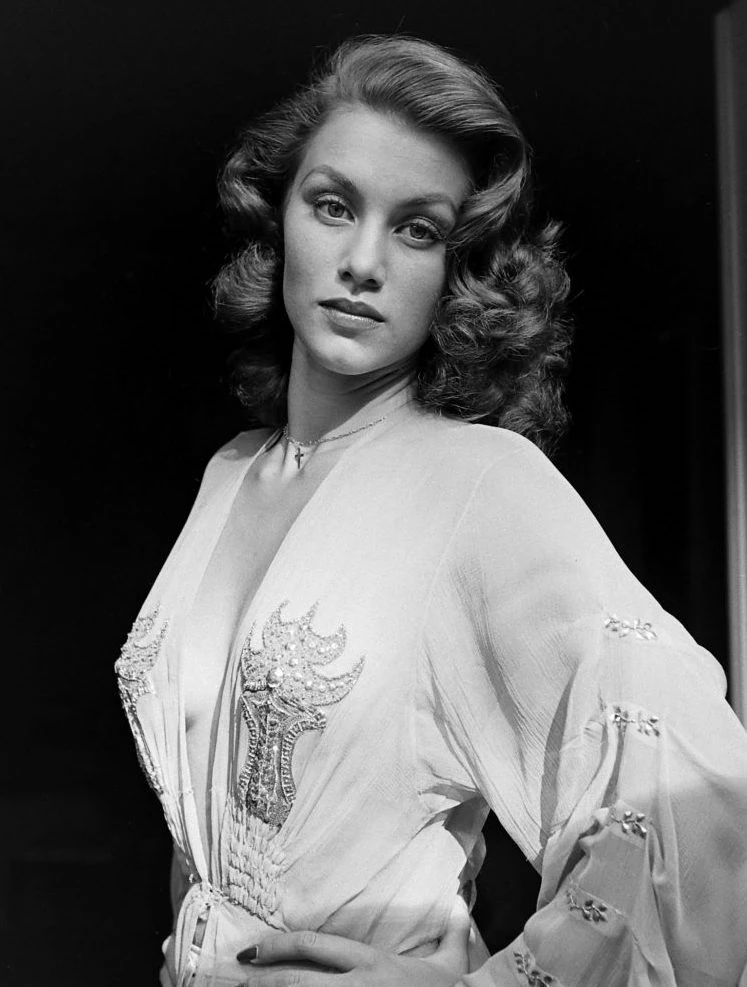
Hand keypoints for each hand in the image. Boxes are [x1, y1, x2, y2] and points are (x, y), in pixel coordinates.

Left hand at [234, 895, 470, 985]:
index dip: (280, 945)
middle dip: (264, 980)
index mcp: (372, 964)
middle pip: (300, 979)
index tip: (253, 949)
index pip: (316, 945)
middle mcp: (358, 986)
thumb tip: (460, 904)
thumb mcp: (450, 966)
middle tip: (237, 978)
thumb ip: (452, 933)